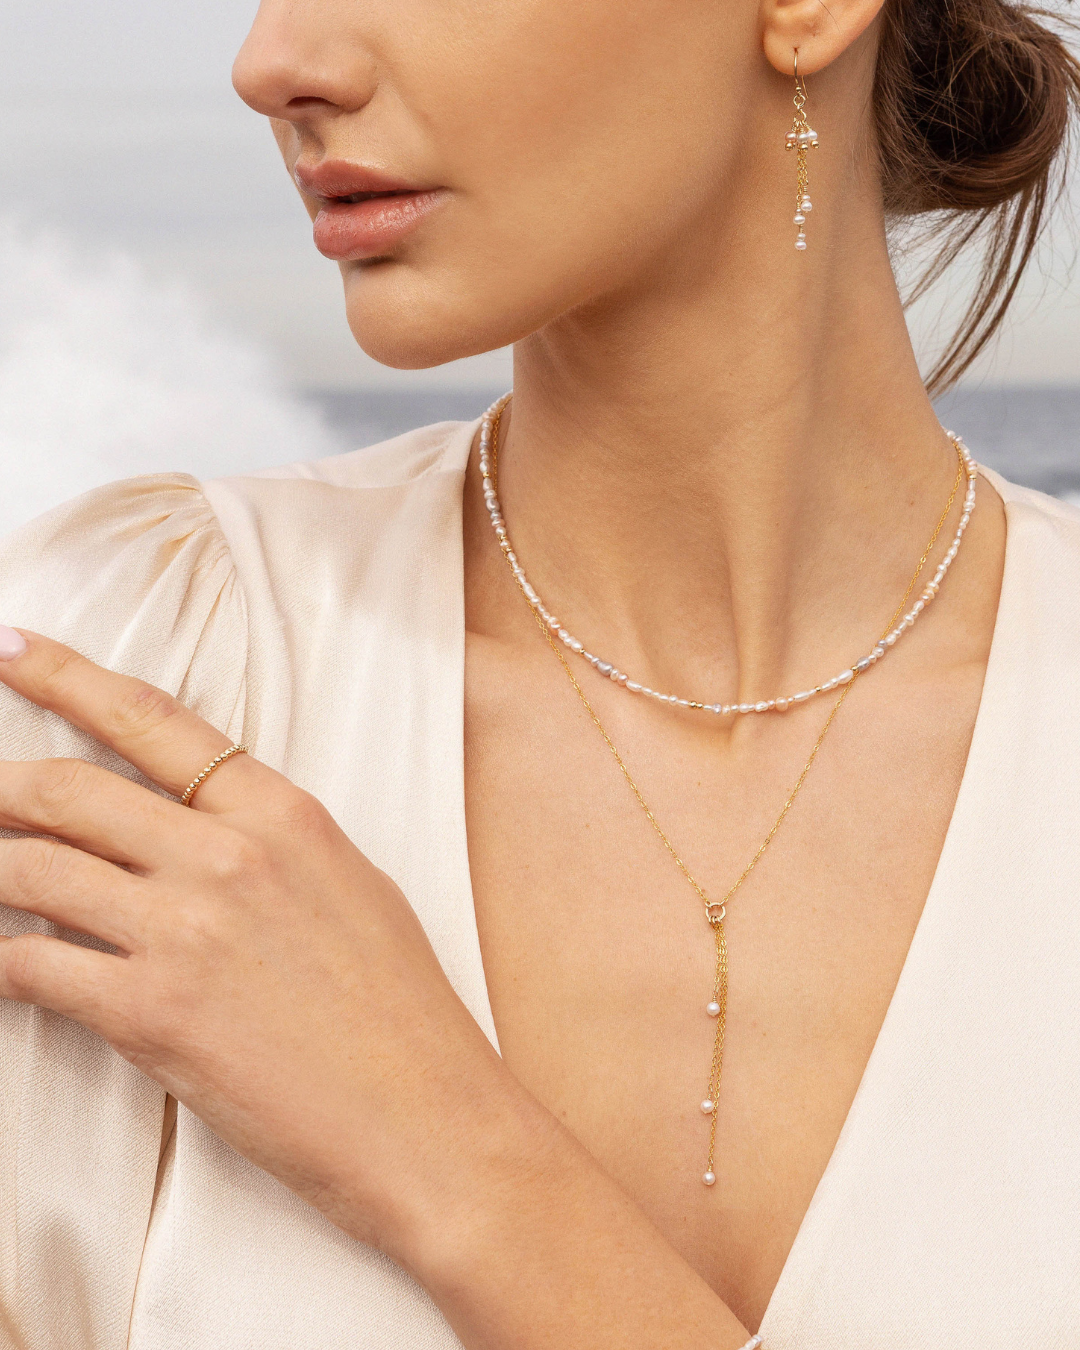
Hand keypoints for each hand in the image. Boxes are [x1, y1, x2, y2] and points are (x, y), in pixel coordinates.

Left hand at [0, 630, 512, 1258]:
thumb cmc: (404, 1014)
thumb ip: (271, 845)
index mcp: (284, 813)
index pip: (154, 720)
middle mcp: (228, 855)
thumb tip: (194, 836)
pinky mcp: (153, 1012)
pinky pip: (33, 964)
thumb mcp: (354, 889)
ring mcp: (187, 929)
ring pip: (35, 869)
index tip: (11, 651)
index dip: (67, 677)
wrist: (428, 1119)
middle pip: (72, 789)